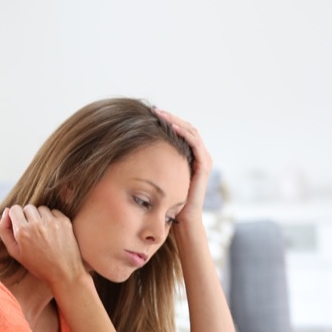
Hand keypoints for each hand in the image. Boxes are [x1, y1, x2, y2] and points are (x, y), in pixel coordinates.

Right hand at [0, 204, 85, 287]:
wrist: (64, 272)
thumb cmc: (37, 264)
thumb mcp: (14, 252)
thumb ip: (4, 230)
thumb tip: (6, 211)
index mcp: (22, 231)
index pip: (14, 209)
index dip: (15, 217)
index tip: (20, 226)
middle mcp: (37, 224)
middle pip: (27, 207)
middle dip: (28, 216)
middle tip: (32, 232)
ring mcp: (52, 222)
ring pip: (41, 209)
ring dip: (40, 217)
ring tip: (43, 232)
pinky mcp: (64, 221)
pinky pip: (54, 212)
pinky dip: (52, 219)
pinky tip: (52, 232)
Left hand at [155, 108, 213, 223]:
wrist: (181, 221)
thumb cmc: (166, 201)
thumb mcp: (157, 177)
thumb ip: (151, 164)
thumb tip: (128, 151)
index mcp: (187, 156)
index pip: (179, 131)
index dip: (166, 122)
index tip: (148, 115)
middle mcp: (198, 155)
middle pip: (185, 128)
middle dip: (170, 118)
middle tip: (154, 110)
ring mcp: (202, 159)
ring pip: (191, 132)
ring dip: (175, 121)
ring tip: (160, 114)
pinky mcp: (203, 166)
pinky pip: (194, 143)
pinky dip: (183, 133)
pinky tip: (170, 127)